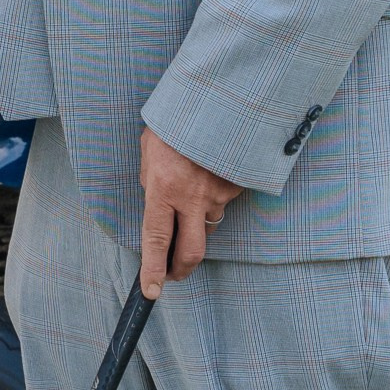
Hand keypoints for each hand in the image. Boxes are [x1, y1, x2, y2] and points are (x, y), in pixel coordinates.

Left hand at [137, 128, 240, 295]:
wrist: (218, 98)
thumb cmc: (176, 123)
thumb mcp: (150, 151)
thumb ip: (151, 182)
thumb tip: (157, 204)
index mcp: (163, 188)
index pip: (156, 240)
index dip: (153, 270)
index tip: (151, 291)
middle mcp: (192, 197)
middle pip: (191, 251)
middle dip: (181, 269)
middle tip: (174, 273)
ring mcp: (219, 194)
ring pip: (208, 220)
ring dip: (199, 211)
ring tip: (194, 178)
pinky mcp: (239, 186)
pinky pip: (225, 199)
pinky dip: (216, 190)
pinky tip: (210, 169)